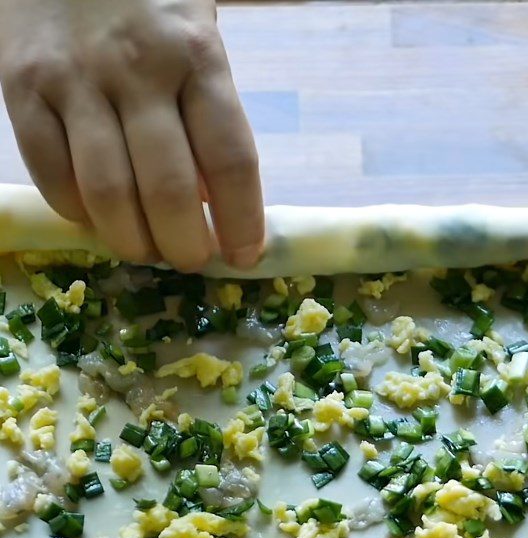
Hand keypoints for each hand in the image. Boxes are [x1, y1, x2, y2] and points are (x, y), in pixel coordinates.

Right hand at [0, 0, 263, 270]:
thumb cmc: (149, 5)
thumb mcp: (198, 45)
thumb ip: (208, 117)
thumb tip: (212, 201)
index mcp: (198, 57)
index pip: (231, 160)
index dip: (241, 222)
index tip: (244, 256)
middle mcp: (137, 69)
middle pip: (169, 190)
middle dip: (185, 245)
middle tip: (191, 260)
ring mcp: (74, 79)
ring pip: (108, 193)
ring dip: (132, 241)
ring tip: (147, 250)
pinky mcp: (20, 86)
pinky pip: (51, 174)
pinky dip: (78, 212)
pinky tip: (97, 217)